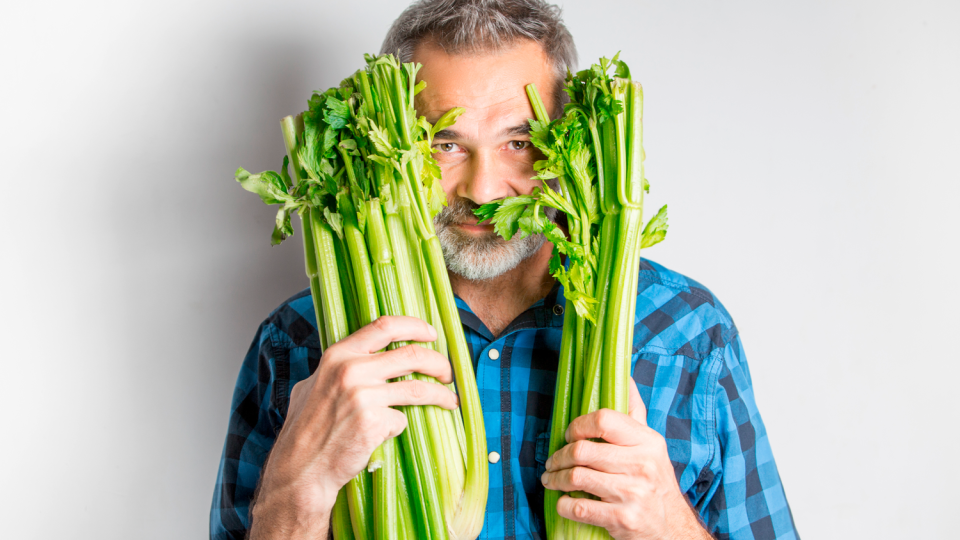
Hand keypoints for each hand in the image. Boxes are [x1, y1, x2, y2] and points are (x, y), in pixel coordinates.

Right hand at [249, 316, 458, 538]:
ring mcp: (363, 396)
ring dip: (441, 394)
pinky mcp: (374, 422)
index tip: (431, 334)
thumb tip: (364, 356)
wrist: (300, 469)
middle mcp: (351, 370)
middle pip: (412, 354)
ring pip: (418, 388)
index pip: (385, 326)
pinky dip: (400, 425)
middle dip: (439, 362)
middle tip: (448, 372)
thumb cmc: (305, 430)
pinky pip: (402, 419)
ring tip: (450, 401)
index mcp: (338, 355)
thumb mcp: (313, 385)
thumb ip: (338, 368)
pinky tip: (388, 434)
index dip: (415, 326)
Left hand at [541, 382, 709, 539]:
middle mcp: (642, 464)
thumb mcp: (650, 444)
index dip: (578, 425)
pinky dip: (563, 505)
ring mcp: (633, 493)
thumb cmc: (654, 480)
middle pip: (582, 451)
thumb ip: (634, 411)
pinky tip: (563, 502)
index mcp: (647, 441)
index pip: (604, 419)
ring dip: (556, 479)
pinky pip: (579, 507)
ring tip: (551, 480)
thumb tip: (624, 374)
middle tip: (552, 463)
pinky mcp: (623, 519)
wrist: (672, 527)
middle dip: (558, 457)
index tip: (569, 435)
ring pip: (577, 477)